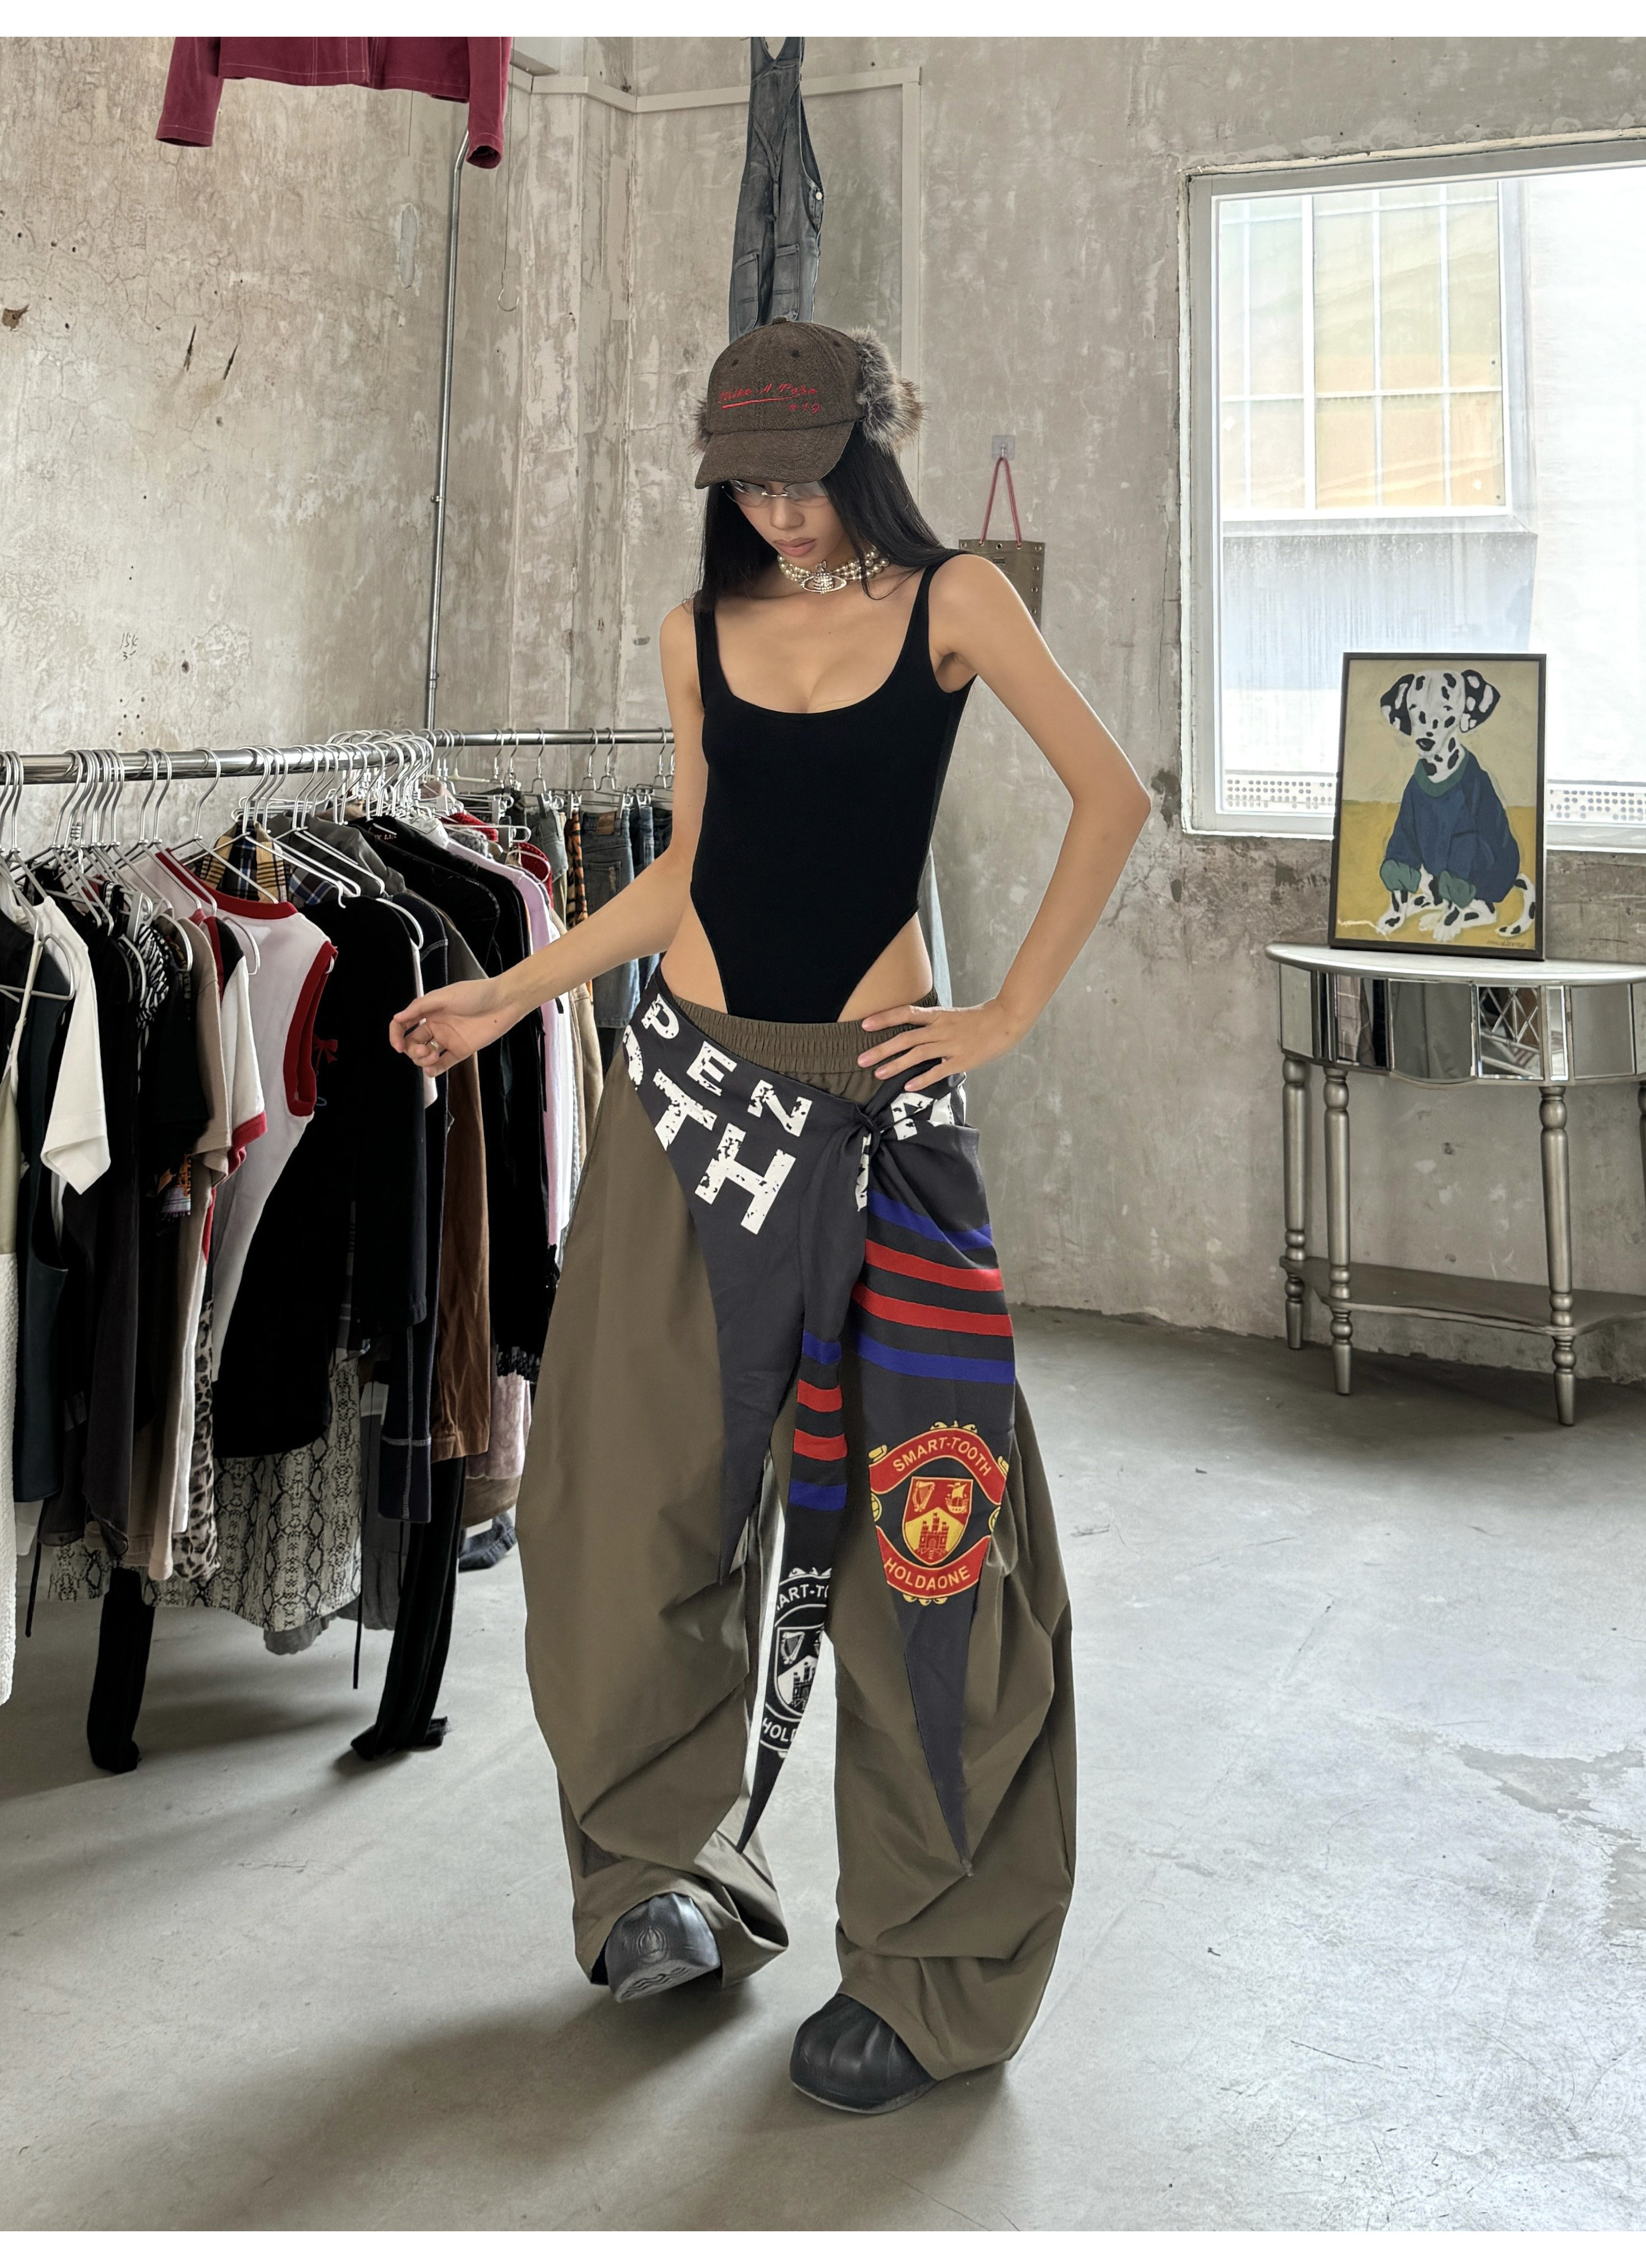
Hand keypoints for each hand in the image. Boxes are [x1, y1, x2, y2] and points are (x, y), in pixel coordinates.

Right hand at [389, 976, 518, 1069]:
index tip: (398, 1046)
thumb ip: (420, 1007)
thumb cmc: (476, 993)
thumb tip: (398, 1017)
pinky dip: (434, 1070)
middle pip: (413, 1043)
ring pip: (425, 1055)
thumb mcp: (445, 996)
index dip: (396, 1036)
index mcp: (429, 1011)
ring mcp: (448, 1039)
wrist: (503, 1002)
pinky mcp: (461, 1051)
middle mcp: (436, 1026)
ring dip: (422, 1060)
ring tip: (433, 1056)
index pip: (403, 1025)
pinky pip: (443, 1064)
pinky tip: (432, 1069)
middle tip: (424, 1050)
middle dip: (413, 1050)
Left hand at [856, 998, 1023, 1091]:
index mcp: (937, 1016)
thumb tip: (912, 1033)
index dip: (884, 1018)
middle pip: (905, 1038)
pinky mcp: (962, 1059)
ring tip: (877, 1074)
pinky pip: (939, 1070)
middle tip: (860, 1059)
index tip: (864, 1025)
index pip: (906, 1013)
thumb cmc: (977, 1019)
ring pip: (918, 1054)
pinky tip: (908, 1086)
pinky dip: (923, 1078)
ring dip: (896, 1064)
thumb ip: (932, 1024)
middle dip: (881, 1048)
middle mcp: (940, 1029)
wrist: (1005, 1020)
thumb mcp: (951, 1016)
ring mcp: (950, 1044)